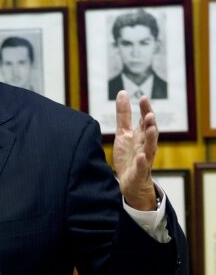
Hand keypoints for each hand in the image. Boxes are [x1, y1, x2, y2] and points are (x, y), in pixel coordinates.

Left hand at [112, 90, 157, 210]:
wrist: (129, 182)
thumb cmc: (129, 155)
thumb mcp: (123, 133)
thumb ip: (124, 114)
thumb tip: (123, 92)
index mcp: (141, 136)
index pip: (145, 120)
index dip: (145, 110)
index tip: (143, 98)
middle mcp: (145, 146)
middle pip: (150, 133)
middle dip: (151, 123)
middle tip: (149, 113)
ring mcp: (144, 159)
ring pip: (150, 148)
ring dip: (151, 139)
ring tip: (150, 129)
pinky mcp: (139, 172)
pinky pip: (143, 167)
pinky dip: (143, 162)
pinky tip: (141, 156)